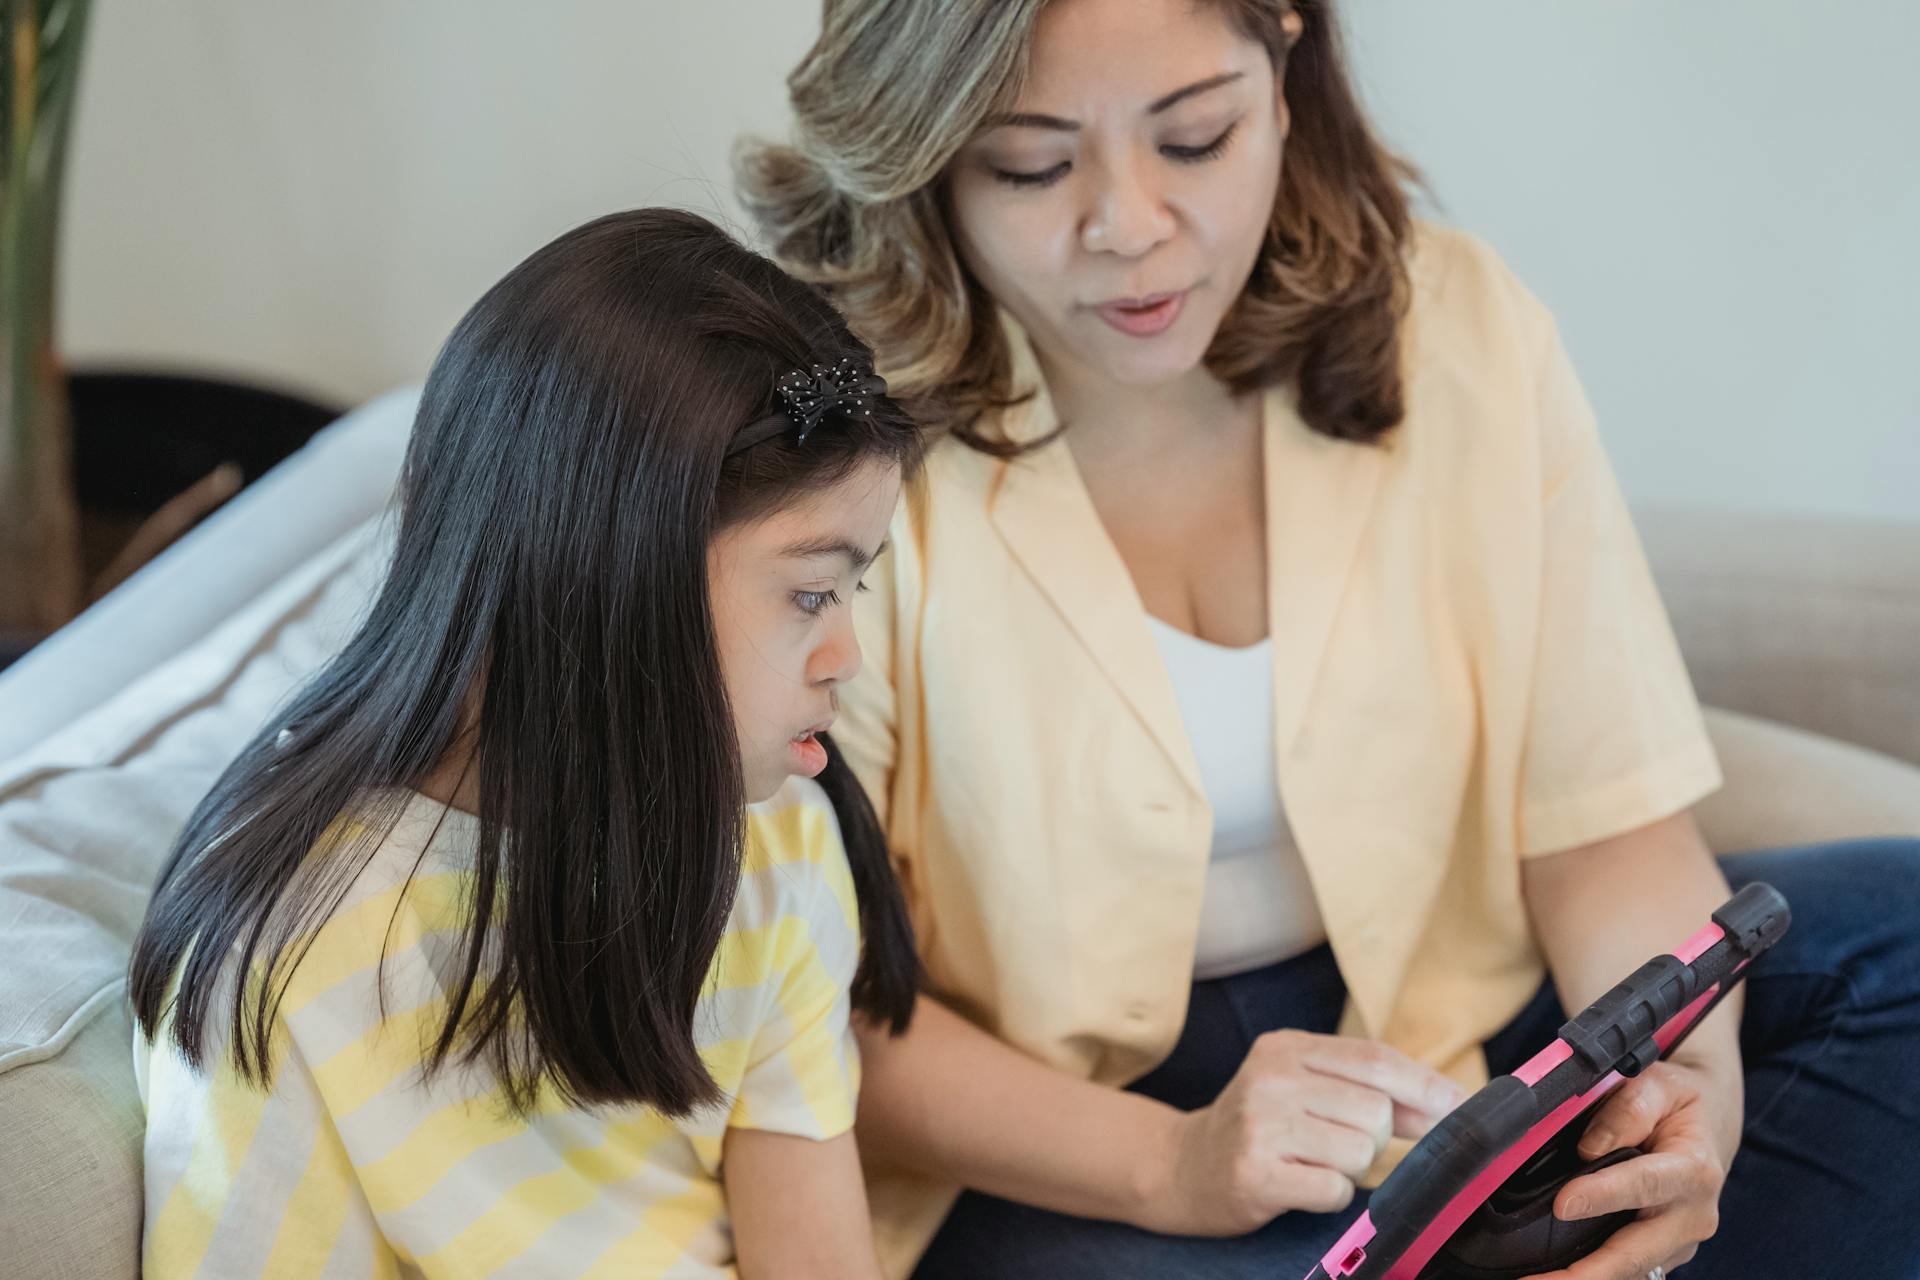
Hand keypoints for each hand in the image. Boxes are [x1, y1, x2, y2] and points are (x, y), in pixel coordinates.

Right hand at [1139, 1029, 1469, 1235]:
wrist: (1181, 1167)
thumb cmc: (1259, 1127)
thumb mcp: (1300, 1087)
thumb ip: (1365, 1088)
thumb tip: (1447, 1103)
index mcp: (1285, 1047)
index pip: (1374, 1059)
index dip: (1424, 1085)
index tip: (1461, 1107)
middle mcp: (1270, 1077)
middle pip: (1375, 1110)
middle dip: (1375, 1138)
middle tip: (1336, 1144)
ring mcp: (1259, 1124)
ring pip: (1360, 1151)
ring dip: (1350, 1168)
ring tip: (1310, 1162)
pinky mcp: (1254, 1172)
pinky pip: (1335, 1189)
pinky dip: (1330, 1194)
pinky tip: (1298, 1184)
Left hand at [1527, 1058, 1742, 1278]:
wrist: (1711, 1125)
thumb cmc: (1677, 1103)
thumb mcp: (1659, 1084)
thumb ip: (1627, 1110)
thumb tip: (1588, 1149)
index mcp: (1694, 1169)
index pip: (1644, 1184)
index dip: (1604, 1196)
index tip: (1563, 1205)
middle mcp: (1693, 1216)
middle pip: (1635, 1254)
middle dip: (1586, 1275)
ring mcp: (1679, 1242)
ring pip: (1629, 1272)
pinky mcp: (1663, 1254)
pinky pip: (1627, 1271)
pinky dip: (1591, 1277)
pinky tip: (1554, 1279)